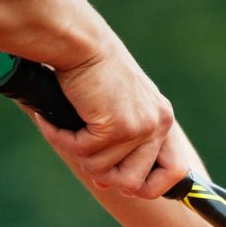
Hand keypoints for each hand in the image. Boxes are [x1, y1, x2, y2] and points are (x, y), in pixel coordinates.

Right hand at [34, 34, 190, 197]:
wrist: (77, 39)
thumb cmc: (90, 68)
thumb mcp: (115, 107)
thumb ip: (118, 145)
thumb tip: (106, 185)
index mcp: (161, 119)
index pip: (175, 172)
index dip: (152, 187)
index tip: (126, 184)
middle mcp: (157, 124)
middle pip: (134, 183)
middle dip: (104, 176)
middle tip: (82, 151)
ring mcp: (140, 127)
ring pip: (104, 170)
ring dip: (77, 153)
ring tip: (63, 126)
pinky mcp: (116, 126)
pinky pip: (83, 153)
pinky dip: (61, 138)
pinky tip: (50, 119)